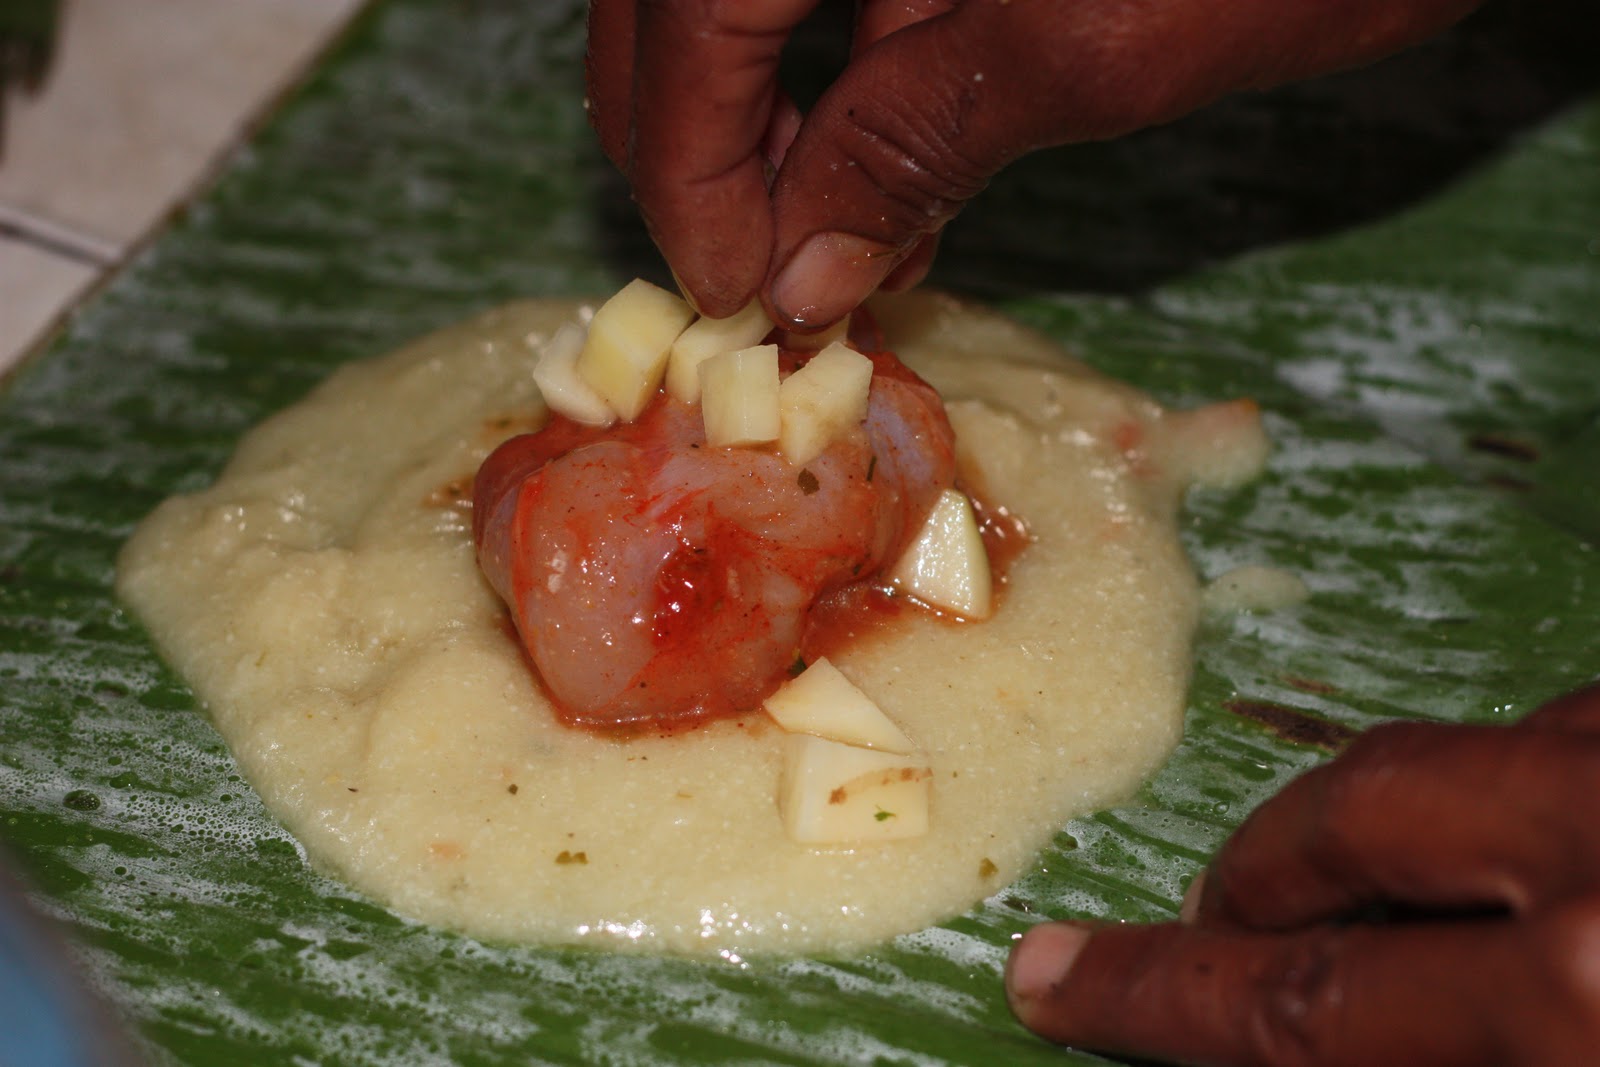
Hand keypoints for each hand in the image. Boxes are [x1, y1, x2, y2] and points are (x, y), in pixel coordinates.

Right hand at [586, 0, 1479, 327]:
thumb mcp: (1094, 43)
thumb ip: (913, 141)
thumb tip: (796, 268)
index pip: (696, 11)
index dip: (688, 160)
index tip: (731, 291)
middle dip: (696, 138)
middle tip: (745, 272)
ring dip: (758, 114)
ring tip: (806, 239)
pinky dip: (836, 78)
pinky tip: (871, 173)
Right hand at [1004, 684, 1599, 1065]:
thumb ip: (1418, 1054)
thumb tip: (1304, 1032)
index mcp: (1582, 999)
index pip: (1304, 996)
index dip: (1160, 995)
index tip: (1062, 979)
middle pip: (1360, 812)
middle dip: (1267, 870)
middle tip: (1228, 922)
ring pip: (1487, 742)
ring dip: (1422, 819)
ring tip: (1404, 895)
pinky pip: (1587, 723)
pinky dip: (1543, 781)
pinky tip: (1549, 842)